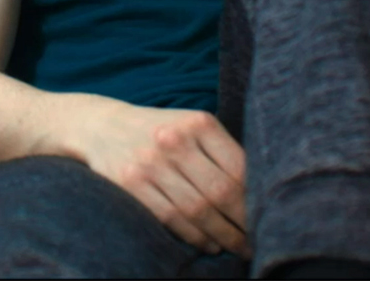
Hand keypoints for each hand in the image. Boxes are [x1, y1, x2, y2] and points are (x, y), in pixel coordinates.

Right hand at [66, 100, 249, 256]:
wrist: (101, 126)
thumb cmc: (160, 131)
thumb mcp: (191, 126)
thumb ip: (222, 151)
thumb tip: (261, 192)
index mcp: (198, 123)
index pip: (239, 167)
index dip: (257, 198)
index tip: (268, 216)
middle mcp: (173, 141)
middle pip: (221, 192)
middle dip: (243, 222)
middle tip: (257, 240)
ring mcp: (150, 163)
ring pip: (198, 210)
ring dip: (222, 235)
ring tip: (236, 246)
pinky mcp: (130, 184)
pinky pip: (171, 219)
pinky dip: (194, 237)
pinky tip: (209, 243)